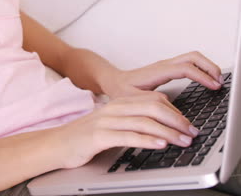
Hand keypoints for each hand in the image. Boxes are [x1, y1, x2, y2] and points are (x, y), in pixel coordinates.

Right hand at [52, 94, 198, 168]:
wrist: (55, 144)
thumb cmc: (83, 137)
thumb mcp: (109, 124)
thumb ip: (130, 121)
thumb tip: (158, 126)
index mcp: (118, 104)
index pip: (153, 100)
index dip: (175, 111)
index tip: (187, 125)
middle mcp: (113, 109)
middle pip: (152, 107)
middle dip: (176, 120)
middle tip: (191, 133)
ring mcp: (105, 122)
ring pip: (143, 122)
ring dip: (168, 132)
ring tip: (182, 141)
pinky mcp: (98, 137)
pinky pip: (128, 136)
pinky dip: (147, 140)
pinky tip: (160, 145)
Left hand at [102, 51, 222, 98]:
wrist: (114, 82)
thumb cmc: (121, 90)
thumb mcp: (133, 99)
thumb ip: (149, 102)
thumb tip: (171, 107)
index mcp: (157, 72)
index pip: (185, 68)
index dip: (202, 76)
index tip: (214, 86)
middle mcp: (164, 65)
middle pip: (193, 57)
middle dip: (210, 67)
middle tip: (220, 82)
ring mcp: (166, 65)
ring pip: (193, 58)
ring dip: (207, 66)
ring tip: (217, 81)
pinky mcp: (168, 68)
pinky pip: (189, 63)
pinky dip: (201, 69)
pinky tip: (206, 81)